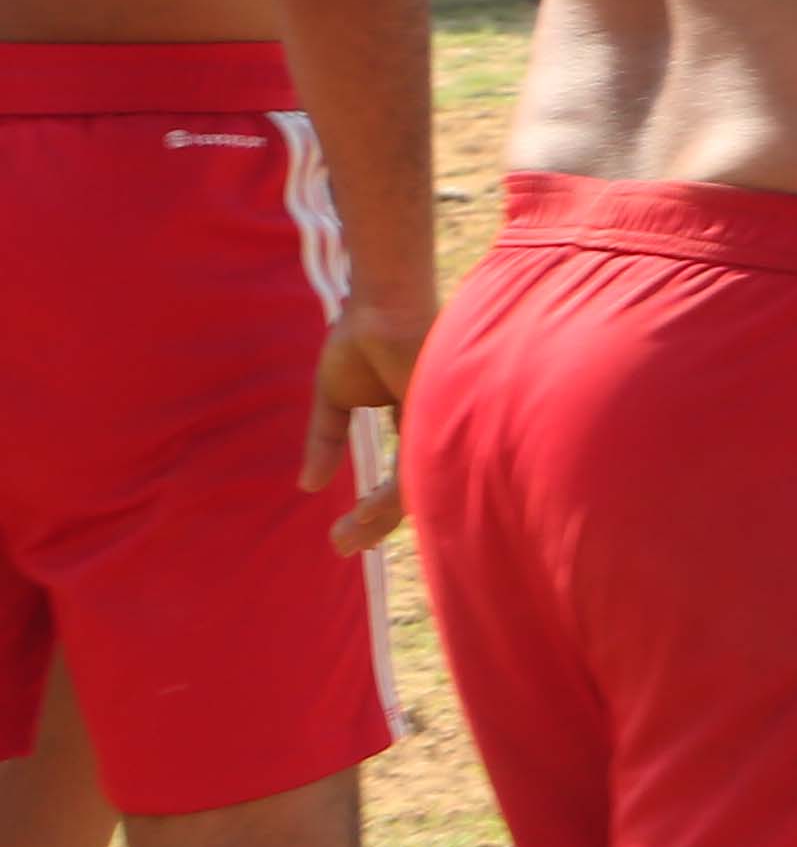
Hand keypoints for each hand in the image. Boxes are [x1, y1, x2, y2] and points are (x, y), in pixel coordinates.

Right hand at [299, 290, 428, 556]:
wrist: (378, 301)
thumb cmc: (361, 336)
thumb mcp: (334, 397)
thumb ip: (326, 440)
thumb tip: (308, 486)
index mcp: (415, 421)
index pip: (404, 477)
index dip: (377, 508)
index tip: (345, 532)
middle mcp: (433, 426)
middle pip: (414, 490)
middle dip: (378, 524)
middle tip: (344, 546)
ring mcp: (439, 422)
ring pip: (419, 485)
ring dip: (381, 518)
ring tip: (347, 538)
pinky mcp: (437, 415)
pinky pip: (418, 465)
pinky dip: (394, 494)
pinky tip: (366, 512)